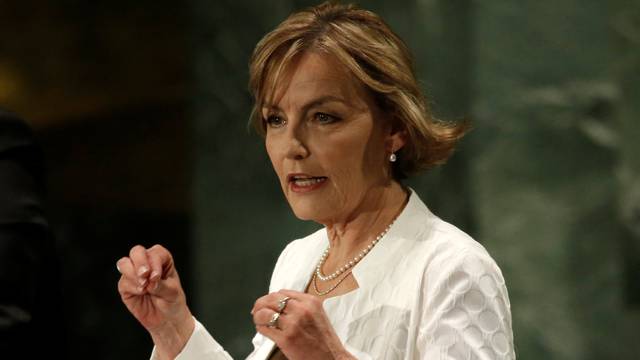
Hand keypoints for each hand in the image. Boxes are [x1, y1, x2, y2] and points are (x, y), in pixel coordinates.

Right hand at [117, 244, 193, 359]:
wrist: (166, 320)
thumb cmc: (172, 302)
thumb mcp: (172, 293)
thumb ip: (161, 284)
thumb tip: (149, 280)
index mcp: (162, 259)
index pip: (155, 253)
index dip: (154, 262)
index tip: (157, 277)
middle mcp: (147, 263)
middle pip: (137, 251)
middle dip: (140, 262)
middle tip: (145, 275)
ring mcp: (134, 274)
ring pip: (124, 263)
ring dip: (132, 273)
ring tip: (144, 286)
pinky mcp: (126, 286)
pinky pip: (123, 282)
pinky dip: (132, 287)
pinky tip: (141, 293)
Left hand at [251, 290, 353, 359]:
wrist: (331, 358)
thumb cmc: (324, 339)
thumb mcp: (317, 314)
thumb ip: (300, 305)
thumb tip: (278, 303)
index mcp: (310, 301)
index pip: (282, 293)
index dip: (271, 297)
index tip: (267, 303)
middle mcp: (301, 310)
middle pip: (271, 299)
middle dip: (261, 304)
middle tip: (256, 310)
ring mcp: (293, 324)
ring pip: (265, 313)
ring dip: (258, 316)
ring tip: (259, 320)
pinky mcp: (285, 338)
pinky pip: (265, 328)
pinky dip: (261, 328)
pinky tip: (264, 330)